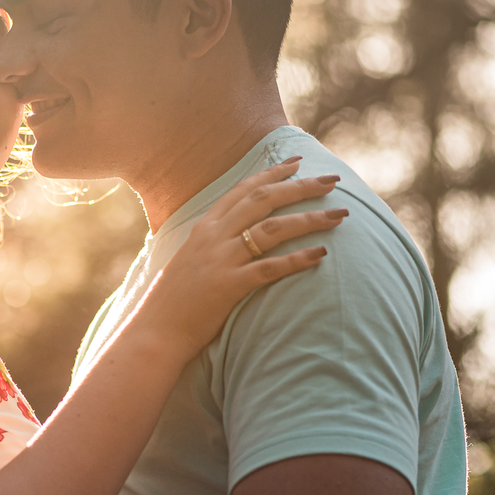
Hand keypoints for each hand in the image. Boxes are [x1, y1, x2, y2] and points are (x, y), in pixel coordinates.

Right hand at [141, 157, 344, 356]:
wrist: (154, 331)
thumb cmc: (174, 300)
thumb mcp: (189, 259)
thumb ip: (212, 242)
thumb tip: (236, 234)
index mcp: (204, 227)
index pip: (243, 190)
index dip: (273, 173)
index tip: (298, 162)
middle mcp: (213, 236)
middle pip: (264, 200)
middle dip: (300, 187)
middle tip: (331, 181)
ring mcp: (221, 259)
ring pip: (272, 229)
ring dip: (309, 220)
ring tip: (339, 216)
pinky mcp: (228, 286)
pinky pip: (269, 268)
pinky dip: (297, 259)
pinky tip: (321, 254)